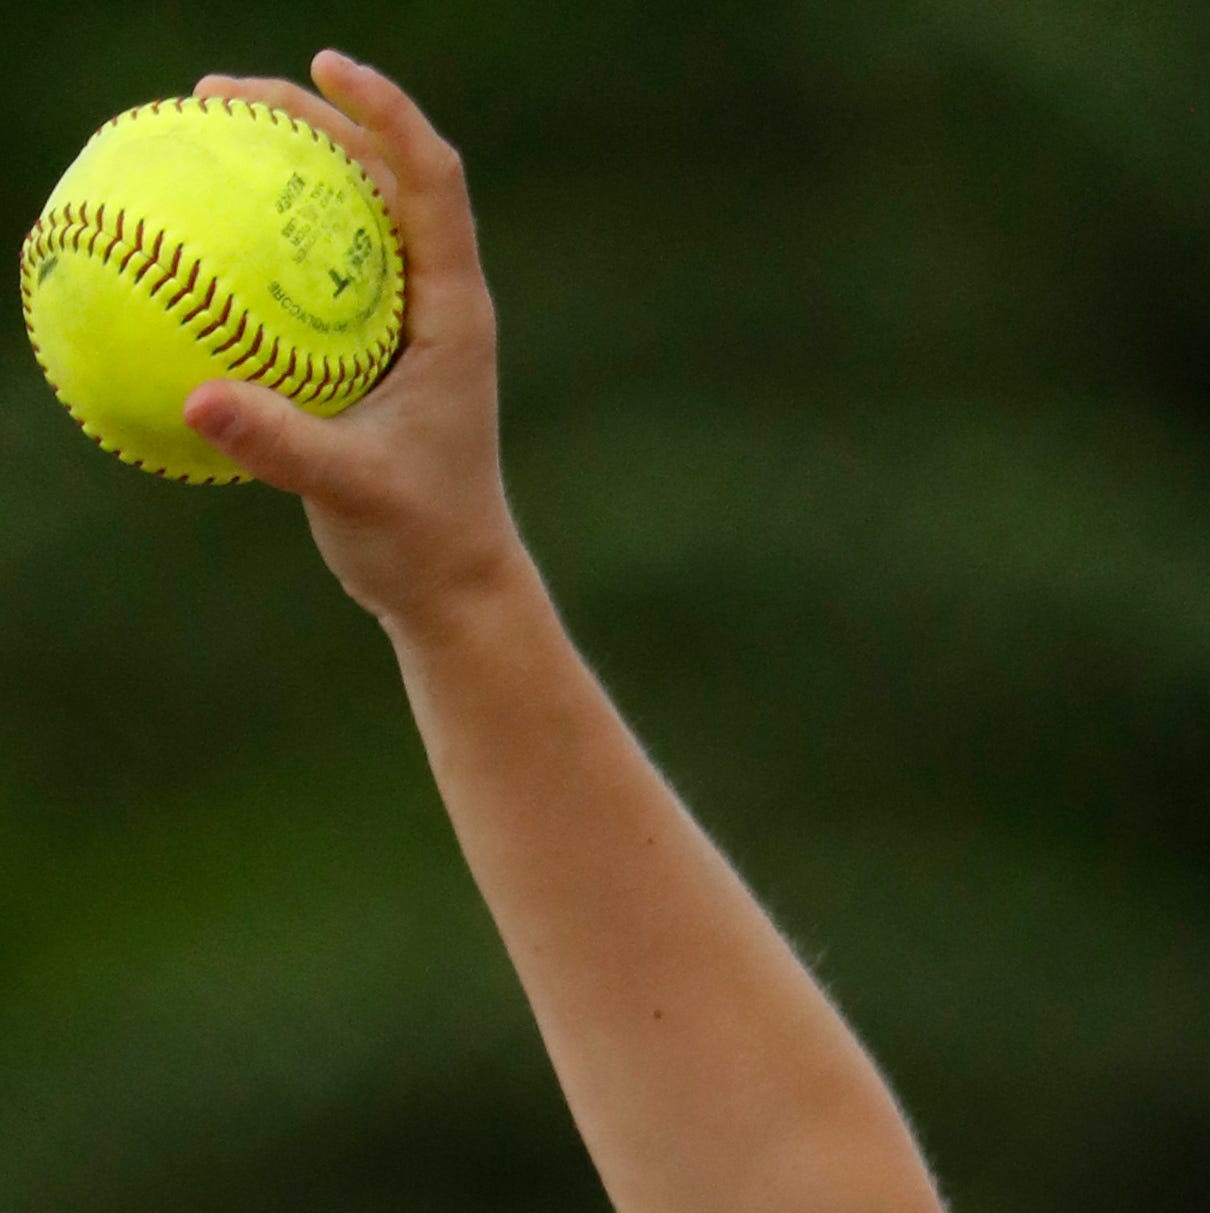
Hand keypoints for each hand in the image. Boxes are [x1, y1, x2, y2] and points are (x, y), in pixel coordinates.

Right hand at [183, 51, 522, 632]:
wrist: (452, 590)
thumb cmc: (421, 541)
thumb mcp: (349, 492)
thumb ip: (279, 444)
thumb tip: (197, 398)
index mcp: (451, 312)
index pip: (431, 180)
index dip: (386, 110)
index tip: (327, 65)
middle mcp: (433, 302)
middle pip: (378, 175)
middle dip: (308, 118)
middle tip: (221, 94)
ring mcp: (402, 324)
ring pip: (346, 218)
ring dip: (284, 170)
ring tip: (204, 136)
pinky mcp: (370, 353)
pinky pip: (315, 275)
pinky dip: (266, 243)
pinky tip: (202, 239)